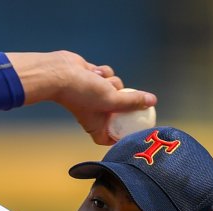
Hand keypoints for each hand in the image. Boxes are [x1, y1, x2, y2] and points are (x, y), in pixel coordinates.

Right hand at [6, 51, 155, 144]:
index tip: (135, 129)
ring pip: (117, 89)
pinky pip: (108, 76)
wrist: (60, 72)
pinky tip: (94, 71)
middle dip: (123, 101)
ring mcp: (95, 96)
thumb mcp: (112, 100)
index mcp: (97, 126)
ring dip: (113, 83)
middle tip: (129, 98)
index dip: (123, 136)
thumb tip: (152, 101)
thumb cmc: (82, 92)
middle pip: (120, 111)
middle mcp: (96, 113)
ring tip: (101, 82)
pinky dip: (104, 72)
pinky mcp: (94, 80)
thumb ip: (133, 102)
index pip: (113, 138)